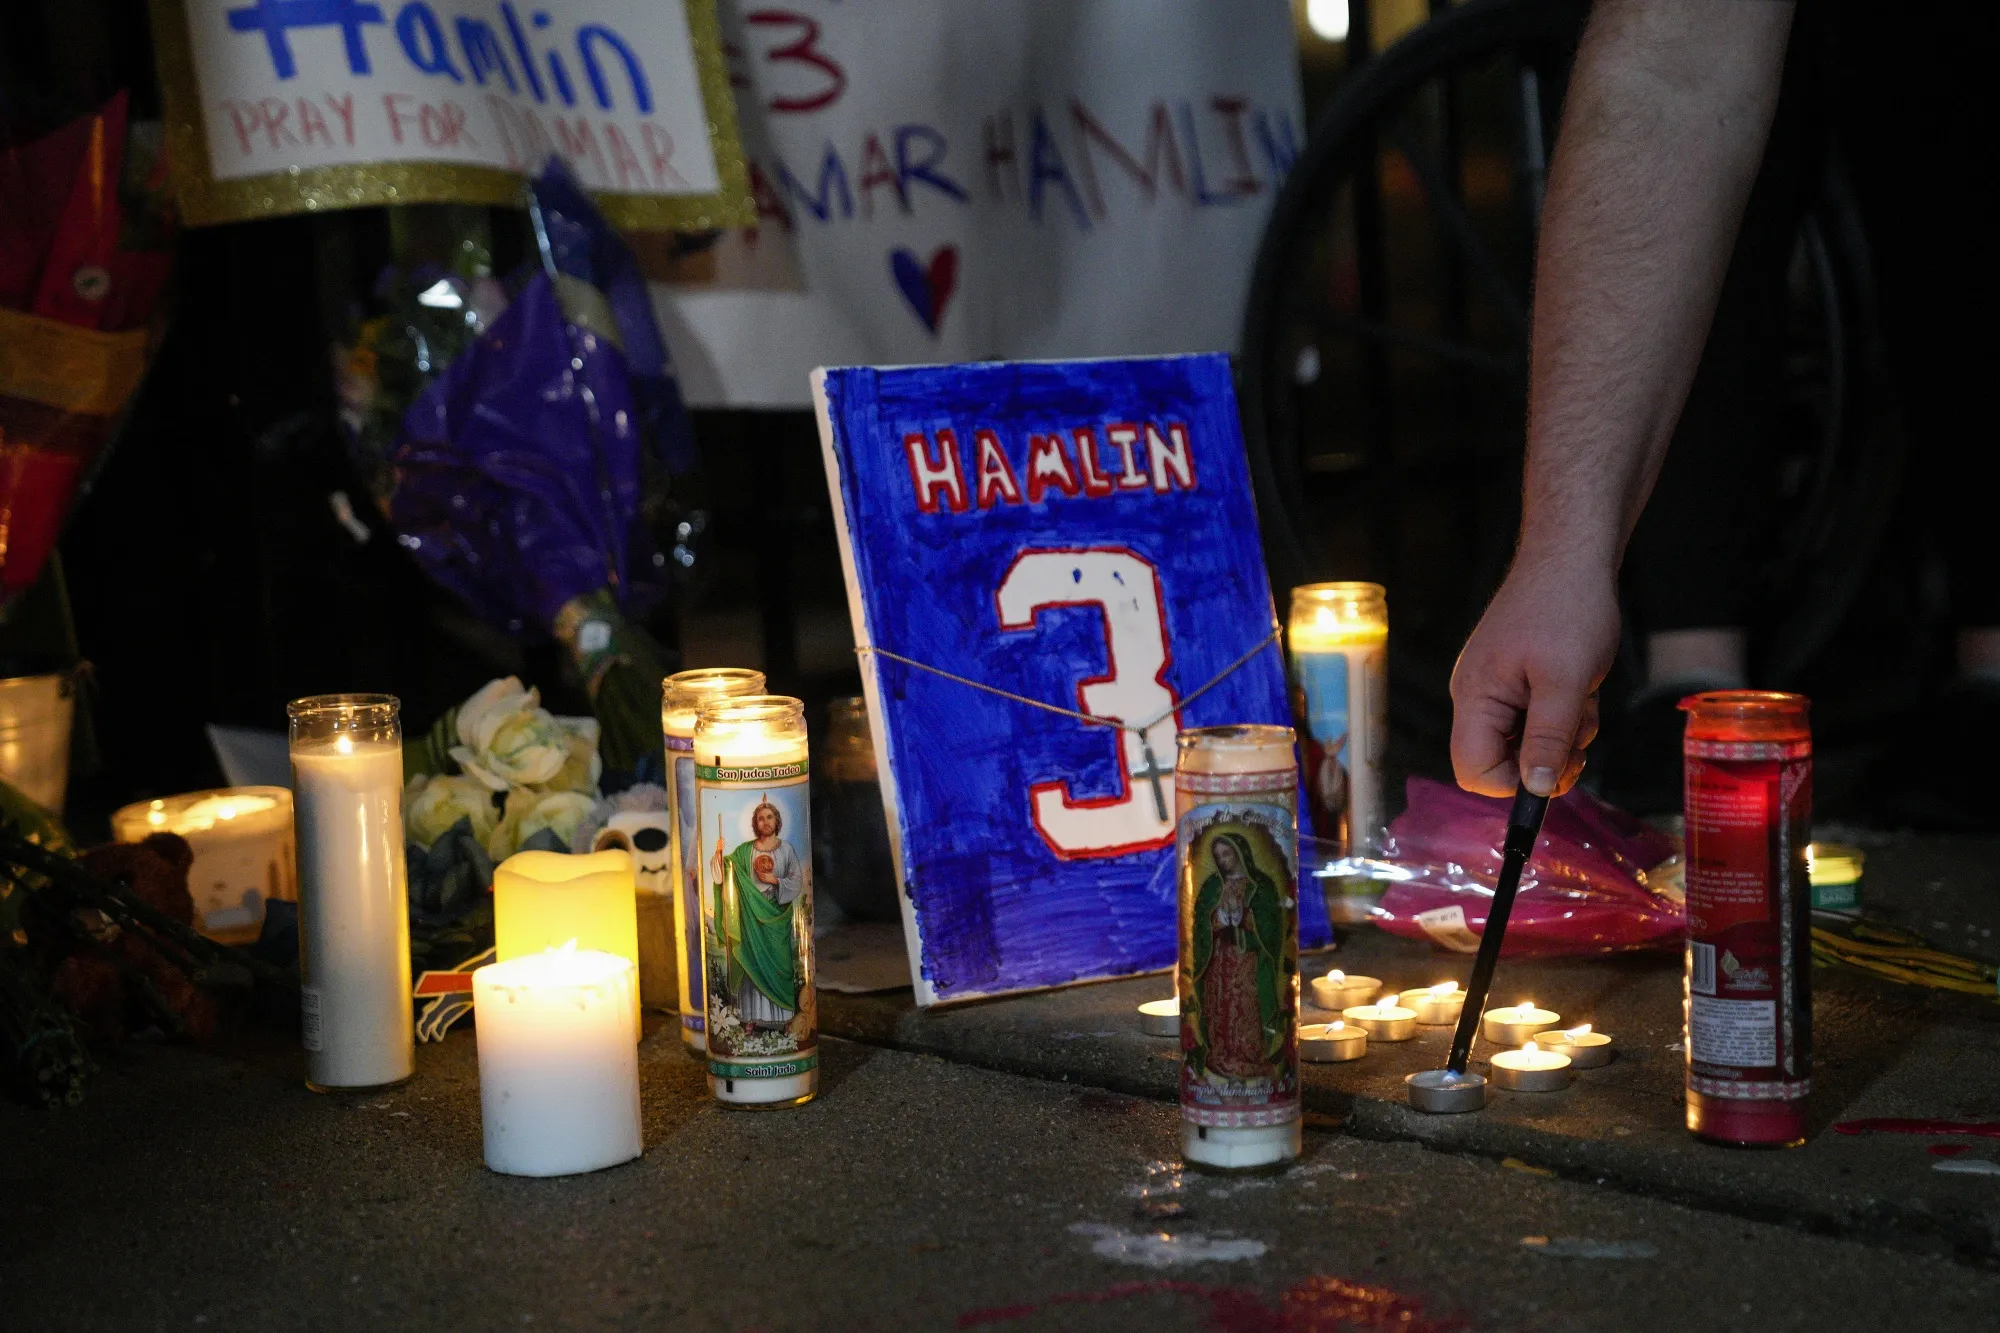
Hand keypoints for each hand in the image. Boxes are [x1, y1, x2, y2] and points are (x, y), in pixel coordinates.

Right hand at [1450, 554, 1616, 797]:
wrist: (1572, 558)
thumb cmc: (1566, 609)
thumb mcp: (1565, 681)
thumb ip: (1547, 739)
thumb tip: (1533, 789)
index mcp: (1475, 697)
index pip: (1474, 770)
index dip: (1514, 784)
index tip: (1555, 771)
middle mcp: (1476, 697)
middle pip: (1501, 761)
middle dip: (1547, 757)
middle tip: (1578, 734)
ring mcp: (1496, 688)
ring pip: (1527, 743)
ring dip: (1563, 735)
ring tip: (1582, 697)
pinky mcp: (1516, 680)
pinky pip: (1538, 720)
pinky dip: (1565, 715)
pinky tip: (1580, 687)